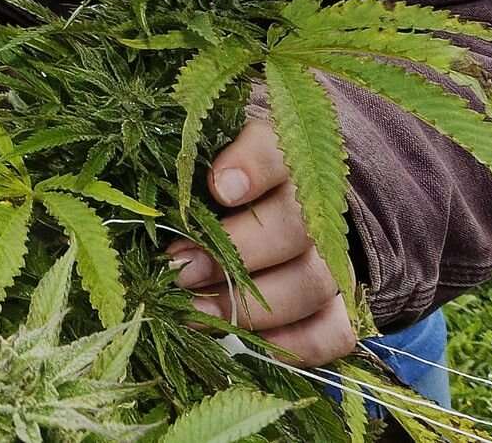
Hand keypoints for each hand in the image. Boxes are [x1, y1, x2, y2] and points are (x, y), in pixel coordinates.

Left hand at [166, 115, 360, 366]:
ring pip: (313, 281)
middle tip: (180, 267)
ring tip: (195, 311)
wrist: (274, 213)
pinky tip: (248, 344)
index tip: (218, 188)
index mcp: (278, 152)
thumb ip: (182, 171)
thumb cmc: (215, 187)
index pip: (276, 149)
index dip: (252, 168)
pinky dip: (296, 343)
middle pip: (295, 226)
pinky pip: (337, 330)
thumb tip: (147, 196)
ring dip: (251, 304)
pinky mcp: (344, 305)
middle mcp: (316, 204)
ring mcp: (336, 257)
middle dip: (234, 252)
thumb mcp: (197, 164)